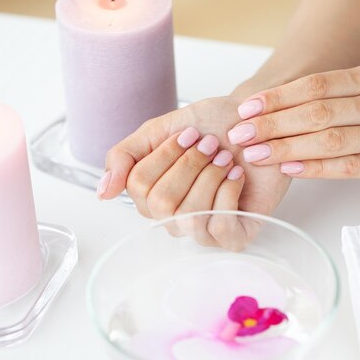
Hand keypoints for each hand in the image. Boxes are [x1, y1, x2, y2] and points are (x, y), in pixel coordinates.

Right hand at [99, 96, 291, 248]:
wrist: (256, 124)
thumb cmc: (211, 126)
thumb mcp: (159, 129)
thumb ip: (124, 156)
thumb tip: (103, 193)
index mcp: (151, 196)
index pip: (138, 186)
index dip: (165, 155)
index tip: (190, 133)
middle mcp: (173, 219)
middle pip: (162, 203)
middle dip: (189, 165)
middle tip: (211, 144)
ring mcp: (202, 230)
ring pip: (190, 216)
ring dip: (210, 176)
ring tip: (226, 157)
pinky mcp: (234, 235)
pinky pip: (220, 226)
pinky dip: (229, 193)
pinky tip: (237, 175)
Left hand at [227, 64, 359, 189]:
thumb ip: (343, 95)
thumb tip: (285, 106)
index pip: (316, 84)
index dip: (277, 97)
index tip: (247, 108)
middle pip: (316, 110)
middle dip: (271, 123)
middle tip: (239, 133)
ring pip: (328, 138)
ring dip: (285, 147)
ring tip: (254, 153)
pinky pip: (348, 166)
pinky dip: (314, 167)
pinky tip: (289, 168)